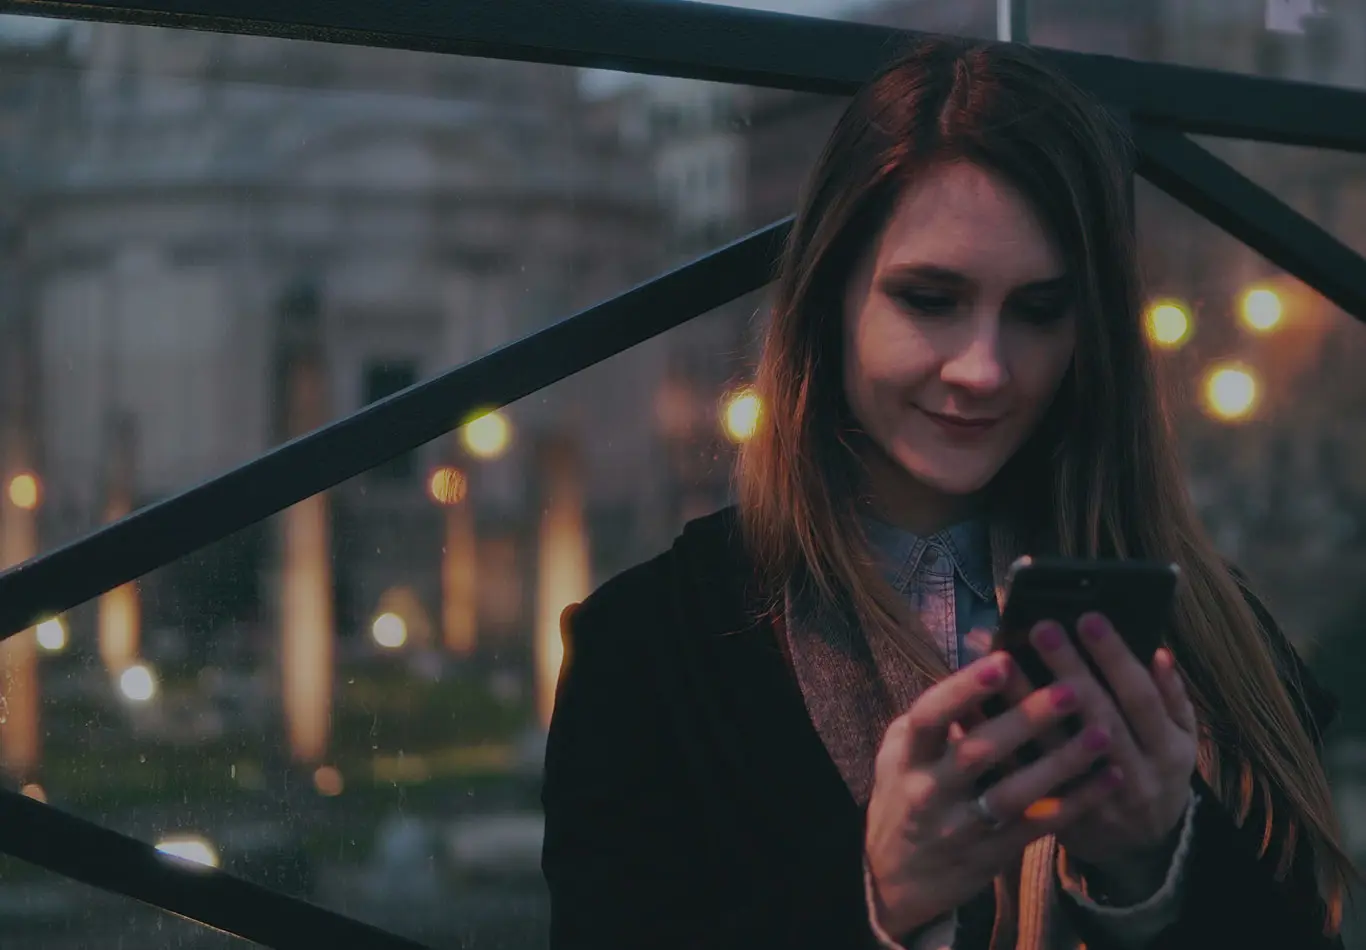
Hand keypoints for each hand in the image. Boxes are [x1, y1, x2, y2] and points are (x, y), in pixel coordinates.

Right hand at [865, 651, 1122, 937]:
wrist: (897, 878)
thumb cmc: (905, 796)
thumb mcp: (901, 755)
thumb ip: (933, 717)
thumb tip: (977, 660)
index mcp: (907, 756)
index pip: (931, 716)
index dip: (965, 688)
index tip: (1004, 660)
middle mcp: (931, 790)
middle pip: (979, 752)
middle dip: (1026, 719)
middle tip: (1071, 688)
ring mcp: (963, 825)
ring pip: (1015, 792)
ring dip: (1062, 762)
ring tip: (1102, 731)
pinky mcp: (993, 853)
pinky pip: (1040, 825)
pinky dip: (1078, 801)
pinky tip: (1111, 776)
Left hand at [1026, 614, 1197, 902]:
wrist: (1140, 847)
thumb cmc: (1155, 769)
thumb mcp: (1179, 739)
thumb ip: (1170, 698)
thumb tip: (1158, 651)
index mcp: (1168, 752)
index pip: (1141, 698)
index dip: (1116, 658)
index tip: (1088, 616)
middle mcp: (1136, 778)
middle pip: (1098, 718)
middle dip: (1069, 670)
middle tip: (1041, 626)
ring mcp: (1095, 802)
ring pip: (1055, 750)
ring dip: (1026, 704)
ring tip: (1002, 662)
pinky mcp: (1059, 817)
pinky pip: (1023, 778)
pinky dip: (999, 743)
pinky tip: (975, 710)